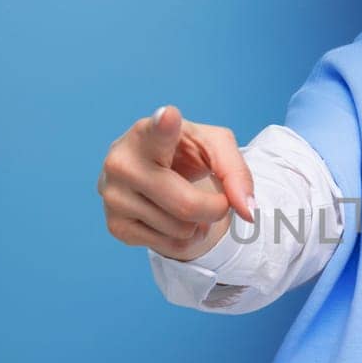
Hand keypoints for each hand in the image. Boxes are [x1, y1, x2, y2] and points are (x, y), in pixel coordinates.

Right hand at [97, 105, 256, 261]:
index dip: (164, 126)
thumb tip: (247, 211)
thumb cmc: (182, 152)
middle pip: (186, 206)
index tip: (169, 115)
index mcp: (147, 132)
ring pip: (181, 230)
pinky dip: (185, 239)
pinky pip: (171, 246)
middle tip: (217, 199)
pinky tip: (172, 218)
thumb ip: (236, 171)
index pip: (157, 131)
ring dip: (198, 224)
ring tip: (186, 202)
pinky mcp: (116, 226)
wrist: (150, 170)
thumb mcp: (214, 147)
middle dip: (216, 208)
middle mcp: (121, 162)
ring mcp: (114, 196)